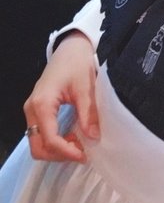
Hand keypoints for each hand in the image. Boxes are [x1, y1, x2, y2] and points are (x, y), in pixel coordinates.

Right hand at [23, 31, 99, 162]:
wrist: (71, 47)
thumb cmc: (77, 62)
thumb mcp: (86, 87)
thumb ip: (88, 113)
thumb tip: (93, 137)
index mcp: (42, 103)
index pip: (49, 139)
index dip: (66, 152)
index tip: (85, 155)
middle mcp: (31, 109)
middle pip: (37, 146)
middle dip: (59, 154)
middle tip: (82, 152)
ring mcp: (32, 109)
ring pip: (37, 142)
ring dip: (57, 149)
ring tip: (79, 144)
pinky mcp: (37, 109)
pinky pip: (41, 133)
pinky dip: (55, 140)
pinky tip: (73, 136)